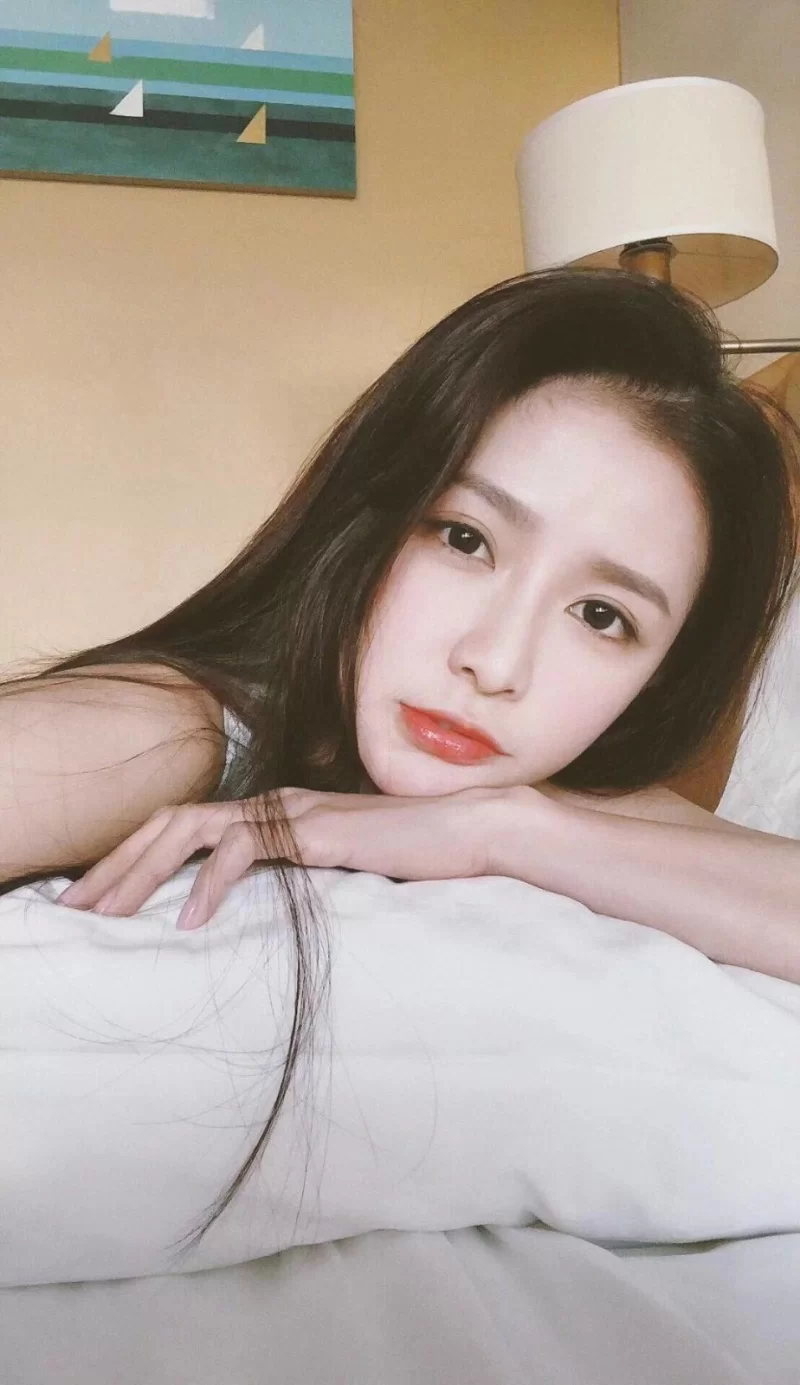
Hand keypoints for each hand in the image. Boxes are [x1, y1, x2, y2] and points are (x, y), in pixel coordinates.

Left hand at [57, 785, 527, 931]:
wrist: (472, 831)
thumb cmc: (417, 858)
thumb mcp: (343, 874)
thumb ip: (302, 882)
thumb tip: (266, 920)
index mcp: (274, 812)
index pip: (183, 826)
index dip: (134, 859)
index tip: (100, 901)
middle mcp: (273, 803)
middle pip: (168, 821)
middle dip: (114, 865)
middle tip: (74, 911)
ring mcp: (291, 811)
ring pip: (190, 827)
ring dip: (141, 872)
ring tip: (107, 917)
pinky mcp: (314, 829)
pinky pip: (245, 848)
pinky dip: (210, 884)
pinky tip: (188, 921)